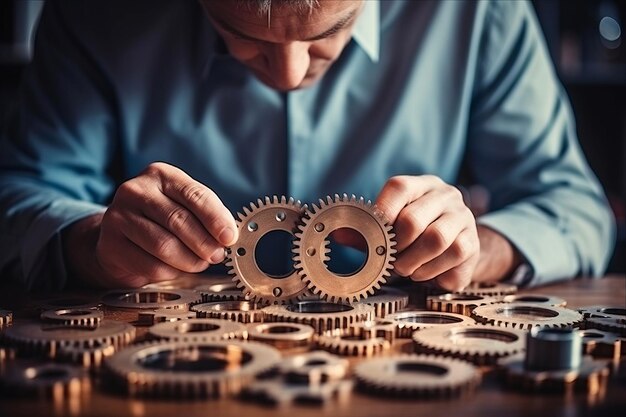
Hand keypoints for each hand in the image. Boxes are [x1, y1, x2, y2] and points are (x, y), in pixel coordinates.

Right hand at [63, 162, 237, 287]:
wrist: (120, 236)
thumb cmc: (160, 220)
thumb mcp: (185, 207)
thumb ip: (206, 217)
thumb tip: (227, 236)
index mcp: (161, 175)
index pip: (195, 195)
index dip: (216, 219)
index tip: (229, 237)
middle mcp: (136, 190)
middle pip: (179, 220)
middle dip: (204, 243)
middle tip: (217, 256)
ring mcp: (118, 216)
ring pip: (164, 245)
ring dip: (189, 260)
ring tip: (199, 263)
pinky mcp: (110, 244)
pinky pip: (149, 265)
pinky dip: (170, 272)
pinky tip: (175, 269)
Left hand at [374, 175, 479, 290]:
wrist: (457, 241)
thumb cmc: (417, 230)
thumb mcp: (395, 220)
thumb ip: (370, 226)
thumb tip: (340, 236)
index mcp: (421, 185)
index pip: (399, 188)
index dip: (381, 214)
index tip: (373, 235)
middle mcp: (446, 196)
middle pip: (414, 220)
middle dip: (396, 247)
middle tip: (391, 260)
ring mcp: (464, 219)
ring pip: (437, 241)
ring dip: (414, 263)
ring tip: (406, 269)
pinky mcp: (474, 244)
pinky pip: (454, 261)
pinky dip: (432, 274)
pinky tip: (424, 273)